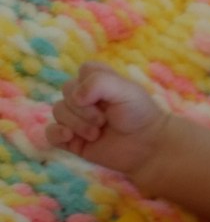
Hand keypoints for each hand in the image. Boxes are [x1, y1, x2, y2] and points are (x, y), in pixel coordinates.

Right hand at [46, 62, 169, 181]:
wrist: (147, 149)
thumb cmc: (139, 116)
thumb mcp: (126, 90)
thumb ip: (99, 82)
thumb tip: (75, 97)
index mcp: (97, 81)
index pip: (82, 72)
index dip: (91, 84)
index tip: (107, 98)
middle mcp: (84, 98)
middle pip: (66, 92)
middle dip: (84, 108)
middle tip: (103, 121)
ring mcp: (76, 119)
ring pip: (58, 111)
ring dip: (77, 123)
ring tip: (96, 134)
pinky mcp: (72, 140)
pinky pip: (50, 133)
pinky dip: (56, 133)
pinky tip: (69, 136)